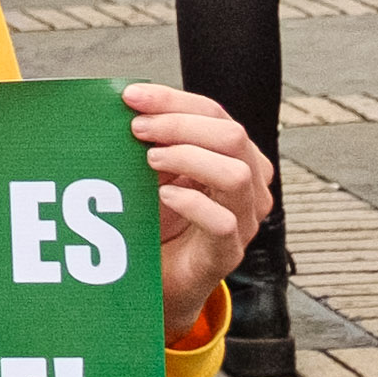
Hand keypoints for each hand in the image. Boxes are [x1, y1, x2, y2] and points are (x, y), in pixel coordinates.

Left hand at [121, 80, 270, 335]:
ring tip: (150, 160)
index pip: (215, 114)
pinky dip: (191, 202)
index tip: (131, 97)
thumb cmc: (160, 219)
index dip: (173, 100)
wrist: (159, 279)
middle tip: (137, 129)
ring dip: (189, 157)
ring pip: (236, 174)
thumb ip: (153, 139)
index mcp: (236, 156)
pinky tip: (164, 195)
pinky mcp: (228, 252)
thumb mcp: (156, 171)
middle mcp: (250, 185)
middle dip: (179, 125)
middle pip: (232, 136)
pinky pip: (222, 222)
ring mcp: (244, 220)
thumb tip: (127, 102)